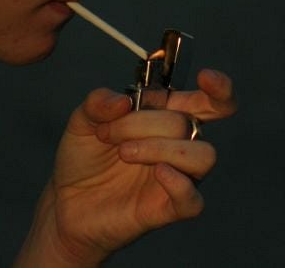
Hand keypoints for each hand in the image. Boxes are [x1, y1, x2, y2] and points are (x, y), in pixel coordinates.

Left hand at [16, 69, 235, 265]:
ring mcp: (177, 176)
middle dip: (143, 123)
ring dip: (160, 148)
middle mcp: (178, 145)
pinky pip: (193, 199)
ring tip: (124, 154)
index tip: (205, 77)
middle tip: (108, 133)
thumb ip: (98, 102)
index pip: (209, 101)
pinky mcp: (168, 208)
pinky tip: (157, 172)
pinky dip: (178, 183)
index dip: (219, 88)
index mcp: (165, 117)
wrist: (65, 202)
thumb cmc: (84, 158)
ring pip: (203, 156)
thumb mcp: (81, 122)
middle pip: (188, 122)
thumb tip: (124, 100)